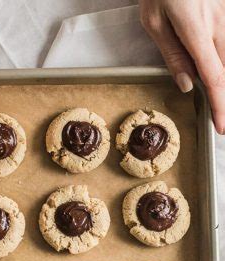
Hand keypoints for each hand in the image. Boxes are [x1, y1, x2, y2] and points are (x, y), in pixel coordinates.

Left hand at [139, 0, 224, 133]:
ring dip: (224, 77)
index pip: (215, 78)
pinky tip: (216, 67)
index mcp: (197, 32)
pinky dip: (223, 59)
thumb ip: (172, 55)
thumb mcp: (154, 22)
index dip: (220, 105)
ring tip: (218, 98)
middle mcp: (220, 24)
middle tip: (220, 117)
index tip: (222, 127)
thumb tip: (188, 84)